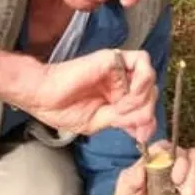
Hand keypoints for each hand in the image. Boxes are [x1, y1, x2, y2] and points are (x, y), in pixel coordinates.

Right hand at [21, 49, 158, 142]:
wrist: (42, 97)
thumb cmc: (62, 109)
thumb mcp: (99, 122)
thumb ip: (124, 121)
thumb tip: (145, 130)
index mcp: (117, 96)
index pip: (146, 104)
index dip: (149, 120)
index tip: (141, 136)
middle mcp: (121, 81)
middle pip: (151, 93)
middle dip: (145, 112)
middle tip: (129, 125)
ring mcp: (119, 69)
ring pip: (150, 78)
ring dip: (141, 98)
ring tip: (121, 109)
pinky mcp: (114, 58)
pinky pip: (141, 62)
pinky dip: (141, 80)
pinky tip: (125, 95)